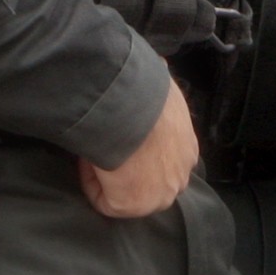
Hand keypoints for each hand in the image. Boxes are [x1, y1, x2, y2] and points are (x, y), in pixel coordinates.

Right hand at [78, 81, 198, 218]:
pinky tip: (88, 160)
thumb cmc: (147, 96)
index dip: (139, 147)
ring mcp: (158, 196)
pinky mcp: (132, 207)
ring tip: (94, 149)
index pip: (165, 157)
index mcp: (187, 149)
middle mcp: (180, 176)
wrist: (133, 110)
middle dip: (127, 166)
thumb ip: (160, 91)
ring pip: (125, 191)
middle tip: (105, 144)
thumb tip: (159, 67)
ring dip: (107, 173)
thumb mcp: (163, 87)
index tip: (119, 132)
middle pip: (148, 180)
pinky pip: (104, 200)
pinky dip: (91, 181)